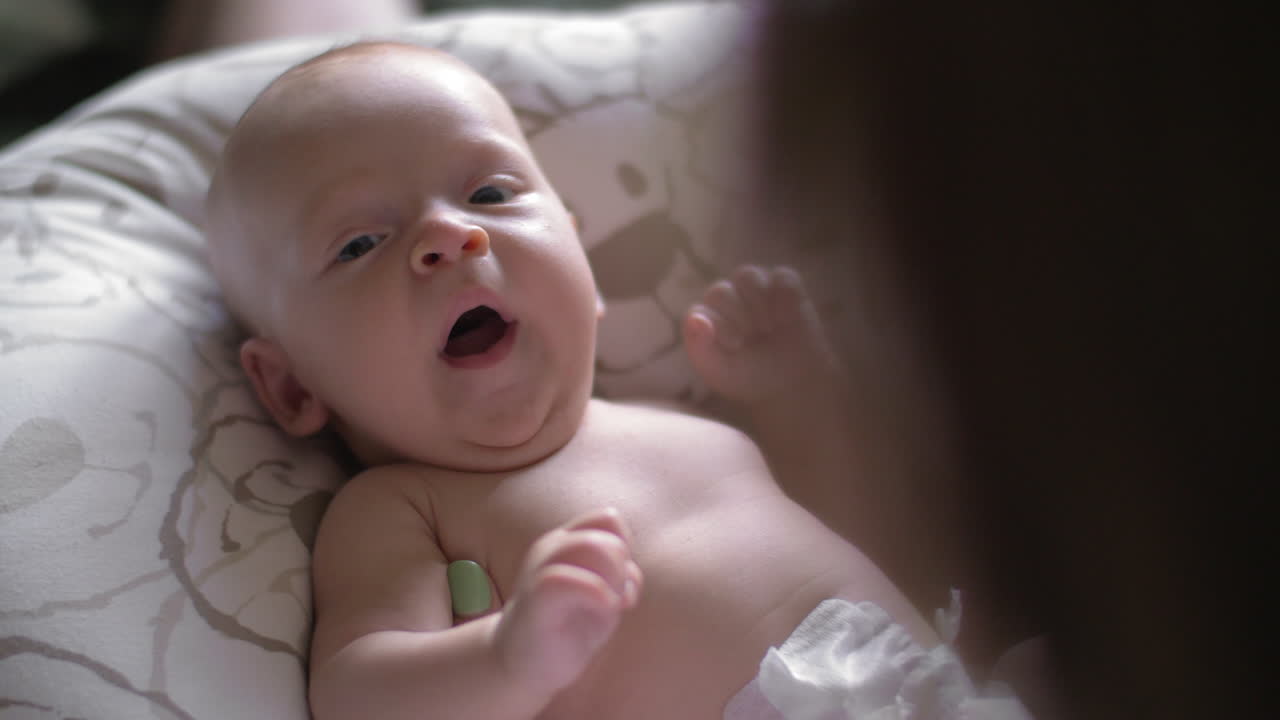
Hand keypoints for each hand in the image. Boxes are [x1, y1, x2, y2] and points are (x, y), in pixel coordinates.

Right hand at [493, 508, 642, 695]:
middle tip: (616, 601)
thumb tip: (631, 575)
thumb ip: (621, 575)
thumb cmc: (568, 627)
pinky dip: (600, 595)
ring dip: (614, 579)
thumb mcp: (603, 594)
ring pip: (592, 545)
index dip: (625, 547)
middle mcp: (551, 548)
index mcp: (566, 542)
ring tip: (608, 607)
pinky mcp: (536, 596)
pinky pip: (571, 578)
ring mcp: (540, 568)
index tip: (621, 582)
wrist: (524, 665)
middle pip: (607, 535)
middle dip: (623, 569)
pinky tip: (602, 614)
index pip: (608, 519)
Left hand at [684, 265, 840, 405]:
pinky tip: (787, 318)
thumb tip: (695, 318)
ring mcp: (754, 289)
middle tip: (755, 337)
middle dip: (739, 317)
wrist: (793, 381)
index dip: (721, 327)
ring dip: (758, 303)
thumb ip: (700, 348)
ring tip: (769, 327)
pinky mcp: (783, 286)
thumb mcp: (722, 373)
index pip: (701, 311)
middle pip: (721, 291)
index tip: (736, 346)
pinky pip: (782, 276)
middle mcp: (726, 299)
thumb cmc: (750, 378)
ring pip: (747, 275)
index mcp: (706, 318)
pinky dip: (786, 297)